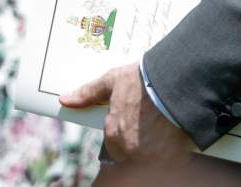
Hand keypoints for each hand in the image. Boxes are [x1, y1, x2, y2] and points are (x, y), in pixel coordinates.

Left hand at [60, 63, 192, 165]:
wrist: (175, 82)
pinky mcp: (173, 159)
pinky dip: (172, 151)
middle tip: (150, 126)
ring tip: (163, 129)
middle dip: (140, 143)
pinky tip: (174, 134)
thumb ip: (88, 93)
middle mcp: (131, 150)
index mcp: (114, 134)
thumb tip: (65, 100)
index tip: (134, 124)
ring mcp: (152, 157)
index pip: (114, 144)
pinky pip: (170, 161)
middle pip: (132, 154)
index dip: (125, 133)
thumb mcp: (111, 81)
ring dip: (155, 149)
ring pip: (150, 159)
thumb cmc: (142, 80)